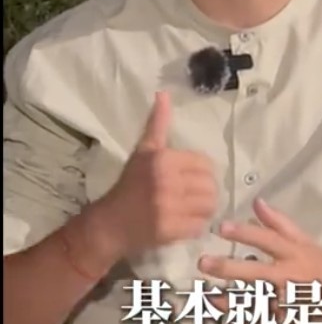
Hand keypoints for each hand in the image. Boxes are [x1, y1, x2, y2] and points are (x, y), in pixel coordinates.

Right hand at [91, 91, 218, 260]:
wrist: (109, 223)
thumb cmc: (129, 184)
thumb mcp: (144, 150)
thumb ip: (157, 124)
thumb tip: (163, 93)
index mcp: (164, 160)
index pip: (205, 164)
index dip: (202, 173)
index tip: (190, 179)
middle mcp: (167, 181)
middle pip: (210, 186)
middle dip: (205, 192)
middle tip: (193, 196)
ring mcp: (169, 208)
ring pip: (209, 206)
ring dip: (204, 209)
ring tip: (192, 209)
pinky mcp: (170, 230)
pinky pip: (199, 226)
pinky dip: (196, 226)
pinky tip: (184, 223)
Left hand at [198, 199, 321, 323]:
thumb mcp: (307, 243)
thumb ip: (281, 224)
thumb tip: (257, 202)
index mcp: (295, 255)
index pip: (268, 240)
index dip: (245, 233)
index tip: (221, 227)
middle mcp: (289, 278)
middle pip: (256, 272)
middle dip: (228, 268)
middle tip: (204, 262)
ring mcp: (287, 304)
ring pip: (253, 303)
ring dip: (227, 302)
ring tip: (205, 298)